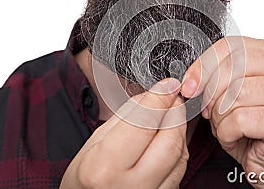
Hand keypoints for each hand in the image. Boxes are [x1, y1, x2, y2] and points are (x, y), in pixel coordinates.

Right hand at [60, 78, 188, 188]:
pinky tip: (167, 139)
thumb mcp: (94, 144)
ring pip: (180, 155)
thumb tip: (152, 96)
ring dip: (179, 129)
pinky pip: (180, 171)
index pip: (143, 124)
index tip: (168, 84)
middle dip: (175, 112)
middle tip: (173, 96)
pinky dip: (178, 149)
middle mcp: (131, 187)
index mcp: (104, 168)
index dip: (159, 99)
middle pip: (169, 140)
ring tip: (169, 116)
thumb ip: (126, 118)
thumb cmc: (84, 179)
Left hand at [181, 37, 263, 187]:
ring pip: (236, 93)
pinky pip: (241, 119)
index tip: (189, 86)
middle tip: (208, 112)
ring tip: (227, 127)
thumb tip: (190, 80)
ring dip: (219, 117)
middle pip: (233, 65)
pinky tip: (238, 138)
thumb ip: (215, 76)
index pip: (231, 45)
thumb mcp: (228, 94)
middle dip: (210, 92)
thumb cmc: (249, 129)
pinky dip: (227, 133)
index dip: (203, 65)